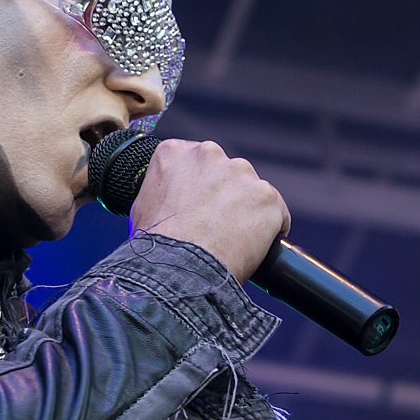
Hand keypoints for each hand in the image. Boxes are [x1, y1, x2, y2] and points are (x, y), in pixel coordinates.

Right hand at [129, 139, 290, 283]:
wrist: (178, 267)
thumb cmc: (156, 244)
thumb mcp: (144, 205)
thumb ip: (161, 188)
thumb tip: (170, 198)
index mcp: (176, 152)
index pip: (196, 163)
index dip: (198, 188)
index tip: (197, 208)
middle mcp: (209, 153)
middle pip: (226, 173)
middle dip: (224, 196)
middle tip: (213, 226)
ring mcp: (241, 173)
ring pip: (251, 191)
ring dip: (247, 210)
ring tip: (232, 240)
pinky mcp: (266, 196)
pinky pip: (275, 212)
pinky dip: (269, 229)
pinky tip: (255, 247)